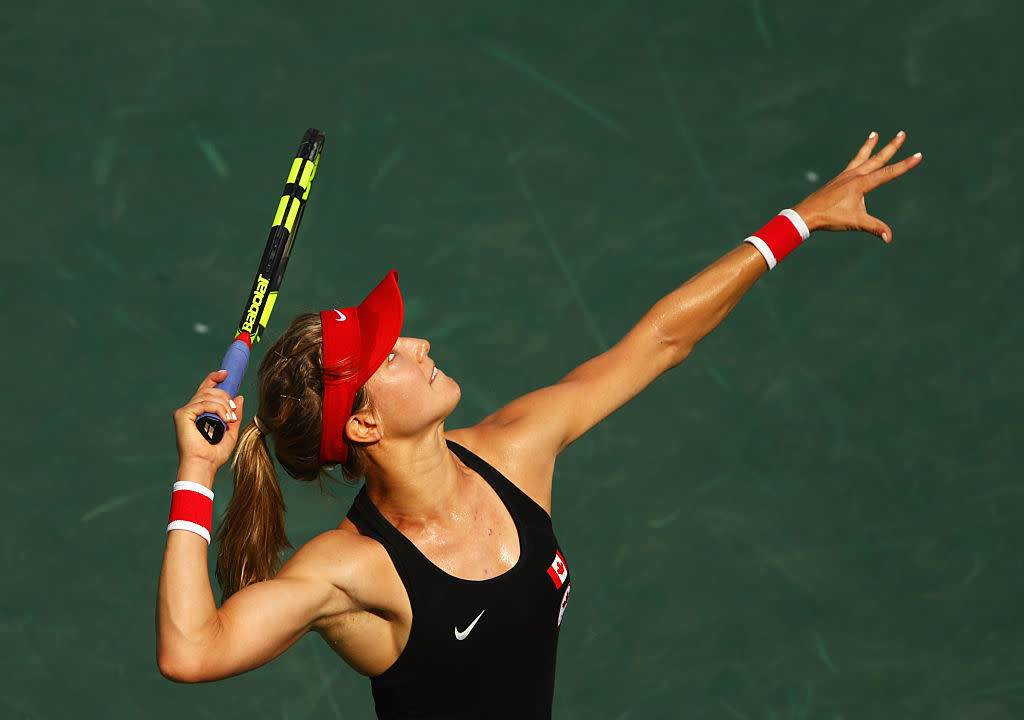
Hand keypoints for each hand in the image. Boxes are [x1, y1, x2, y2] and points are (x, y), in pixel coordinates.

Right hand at [172, 370, 243, 476]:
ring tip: (230, 419)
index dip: (215, 378)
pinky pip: (203, 403)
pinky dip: (217, 409)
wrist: (204, 465)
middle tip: (234, 411)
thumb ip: (235, 414)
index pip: (205, 388)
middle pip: (209, 390)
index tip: (226, 373)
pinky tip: (225, 418)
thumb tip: (240, 397)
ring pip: (208, 395)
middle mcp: (191, 410)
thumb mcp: (231, 431)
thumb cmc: (215, 454)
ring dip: (224, 405)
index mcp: (200, 412)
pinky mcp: (182, 415)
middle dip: (225, 396)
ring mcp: (185, 411)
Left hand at [794, 131, 922, 242]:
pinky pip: (851, 164)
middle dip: (891, 147)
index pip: (888, 173)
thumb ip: (874, 228)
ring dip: (870, 146)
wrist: (807, 214)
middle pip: (877, 159)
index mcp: (861, 184)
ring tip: (874, 134)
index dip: (905, 165)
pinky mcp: (838, 180)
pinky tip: (859, 158)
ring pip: (861, 158)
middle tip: (902, 133)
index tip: (919, 155)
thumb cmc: (830, 217)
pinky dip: (858, 158)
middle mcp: (854, 176)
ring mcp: (844, 176)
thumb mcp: (855, 222)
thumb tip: (889, 238)